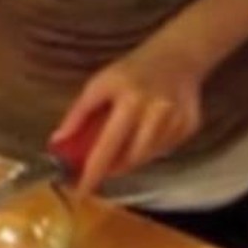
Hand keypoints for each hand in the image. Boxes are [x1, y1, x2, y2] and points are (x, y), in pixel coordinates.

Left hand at [50, 54, 203, 195]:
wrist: (177, 56)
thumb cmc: (131, 71)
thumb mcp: (100, 84)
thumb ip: (79, 114)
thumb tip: (58, 144)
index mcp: (129, 99)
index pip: (107, 145)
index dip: (93, 172)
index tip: (80, 191)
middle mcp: (156, 110)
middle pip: (129, 158)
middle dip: (110, 169)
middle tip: (97, 172)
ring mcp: (176, 119)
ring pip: (146, 158)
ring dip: (128, 161)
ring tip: (120, 148)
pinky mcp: (190, 125)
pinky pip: (164, 151)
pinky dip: (149, 150)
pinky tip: (145, 134)